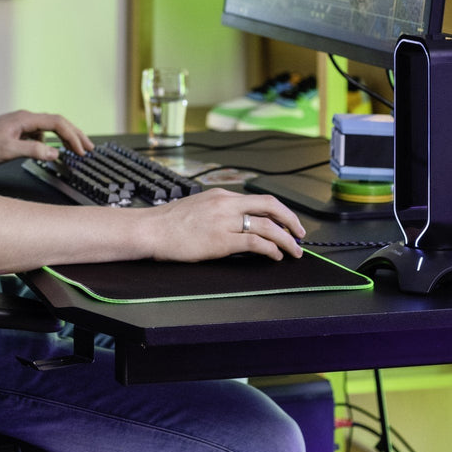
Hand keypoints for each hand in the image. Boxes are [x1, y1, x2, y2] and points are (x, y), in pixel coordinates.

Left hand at [0, 110, 94, 167]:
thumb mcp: (8, 150)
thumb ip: (33, 150)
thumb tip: (56, 153)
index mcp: (25, 118)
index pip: (57, 122)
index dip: (73, 135)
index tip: (83, 150)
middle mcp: (25, 118)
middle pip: (57, 122)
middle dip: (75, 134)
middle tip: (89, 148)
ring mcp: (20, 125)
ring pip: (49, 129)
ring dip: (64, 138)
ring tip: (77, 150)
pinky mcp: (15, 133)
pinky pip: (39, 135)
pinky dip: (51, 142)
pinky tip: (54, 152)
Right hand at [143, 188, 305, 261]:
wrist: (150, 230)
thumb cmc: (168, 224)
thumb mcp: (197, 207)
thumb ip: (217, 211)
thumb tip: (234, 222)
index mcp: (220, 195)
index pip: (258, 199)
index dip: (278, 211)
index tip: (287, 222)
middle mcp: (225, 204)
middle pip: (269, 205)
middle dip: (290, 219)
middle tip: (301, 233)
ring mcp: (224, 221)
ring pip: (267, 225)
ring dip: (285, 239)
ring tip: (294, 251)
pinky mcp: (221, 240)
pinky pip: (255, 242)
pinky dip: (270, 249)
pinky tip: (275, 256)